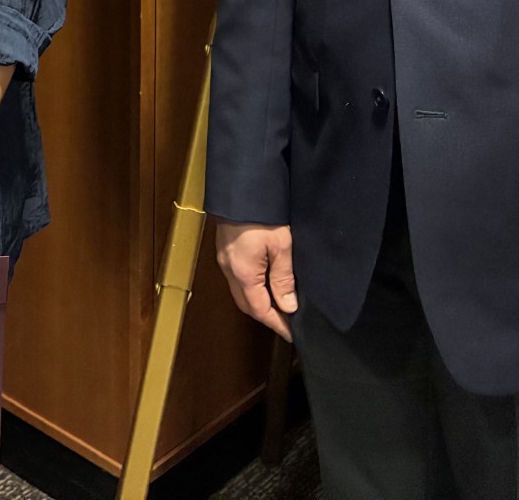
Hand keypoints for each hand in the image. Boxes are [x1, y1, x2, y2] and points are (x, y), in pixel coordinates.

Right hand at [215, 222, 297, 340]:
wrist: (241, 186)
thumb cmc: (263, 214)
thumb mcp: (281, 246)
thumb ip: (283, 278)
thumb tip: (288, 306)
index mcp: (242, 273)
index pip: (259, 309)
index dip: (277, 323)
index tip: (293, 333)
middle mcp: (229, 269)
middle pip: (246, 303)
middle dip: (266, 315)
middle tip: (288, 321)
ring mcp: (225, 258)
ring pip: (241, 290)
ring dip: (259, 300)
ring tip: (280, 303)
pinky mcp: (225, 248)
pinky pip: (238, 276)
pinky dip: (252, 285)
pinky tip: (266, 281)